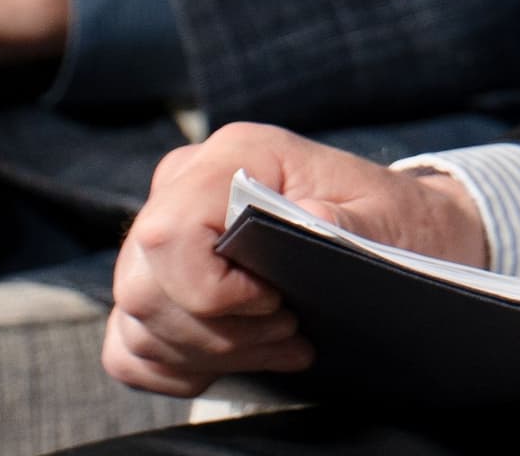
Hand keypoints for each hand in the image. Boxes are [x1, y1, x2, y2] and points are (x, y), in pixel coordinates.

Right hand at [106, 123, 489, 395]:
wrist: (390, 232)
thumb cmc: (389, 220)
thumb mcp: (389, 217)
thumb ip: (351, 220)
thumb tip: (311, 219)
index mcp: (236, 155)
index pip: (169, 234)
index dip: (212, 290)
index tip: (276, 302)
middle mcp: (183, 184)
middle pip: (146, 288)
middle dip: (220, 334)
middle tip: (290, 331)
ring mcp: (162, 233)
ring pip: (138, 320)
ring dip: (211, 353)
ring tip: (282, 343)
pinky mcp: (156, 280)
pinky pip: (129, 344)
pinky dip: (178, 365)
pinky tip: (236, 357)